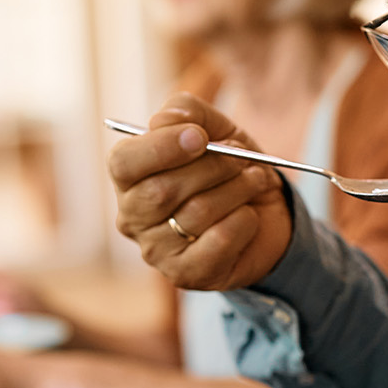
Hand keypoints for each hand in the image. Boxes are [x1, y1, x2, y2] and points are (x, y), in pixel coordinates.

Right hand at [108, 95, 290, 290]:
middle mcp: (133, 217)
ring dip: (237, 190)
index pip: (124, 162)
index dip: (161, 147)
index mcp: (129, 177)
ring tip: (256, 180)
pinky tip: (249, 214)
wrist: (264, 213)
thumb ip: (190, 112)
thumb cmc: (228, 169)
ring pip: (195, 214)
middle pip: (162, 190)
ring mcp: (156, 251)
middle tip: (241, 159)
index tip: (200, 136)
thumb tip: (168, 118)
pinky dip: (244, 221)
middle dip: (211, 168)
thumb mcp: (216, 130)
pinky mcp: (186, 275)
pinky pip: (219, 241)